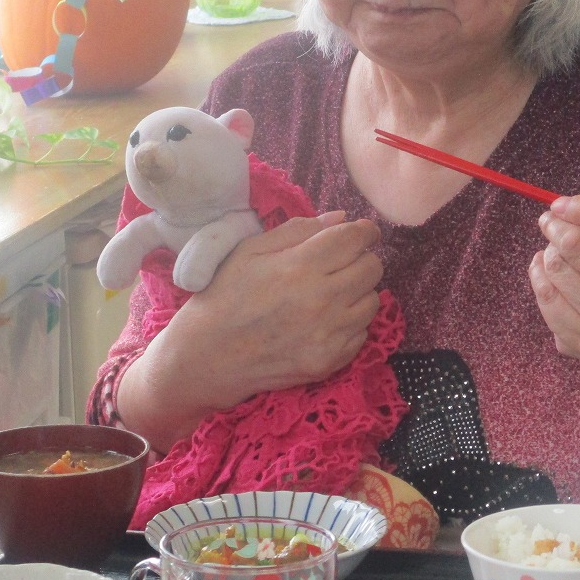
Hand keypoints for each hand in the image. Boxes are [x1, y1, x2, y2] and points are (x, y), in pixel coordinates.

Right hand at [159, 209, 383, 406]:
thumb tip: (341, 218)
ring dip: (358, 292)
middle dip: (362, 259)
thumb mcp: (250, 251)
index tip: (362, 232)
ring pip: (372, 301)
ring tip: (332, 293)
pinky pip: (361, 333)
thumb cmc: (224, 296)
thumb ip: (298, 230)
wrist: (207, 357)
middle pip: (372, 268)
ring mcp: (328, 334)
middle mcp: (322, 300)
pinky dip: (350, 323)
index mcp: (300, 266)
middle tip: (341, 263)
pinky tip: (324, 321)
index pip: (355, 239)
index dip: (365, 231)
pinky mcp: (330, 361)